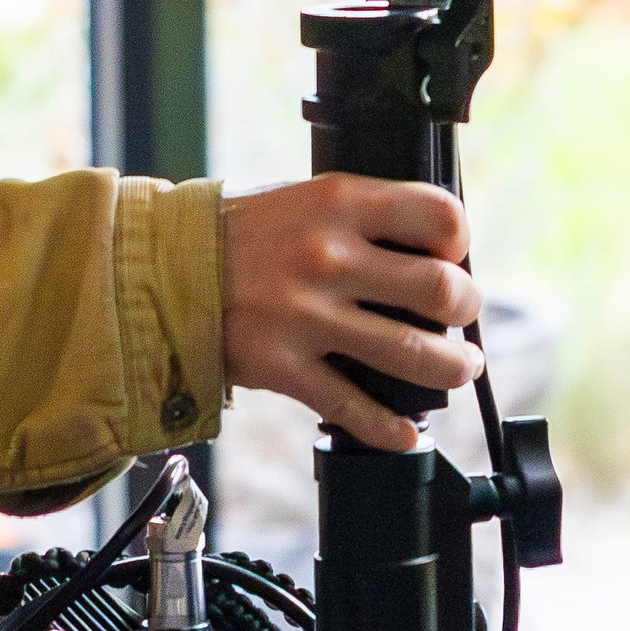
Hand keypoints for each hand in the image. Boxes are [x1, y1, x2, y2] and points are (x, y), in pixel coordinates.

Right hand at [220, 173, 481, 451]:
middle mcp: (329, 256)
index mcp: (338, 202)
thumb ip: (363, 217)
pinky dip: (390, 429)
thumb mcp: (305, 197)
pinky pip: (356, 408)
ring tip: (457, 369)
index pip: (438, 214)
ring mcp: (308, 315)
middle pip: (440, 290)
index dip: (457, 240)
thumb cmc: (242, 234)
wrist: (163, 270)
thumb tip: (431, 253)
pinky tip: (405, 433)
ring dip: (451, 369)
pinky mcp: (286, 366)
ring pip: (415, 354)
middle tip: (460, 315)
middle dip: (465, 308)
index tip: (450, 254)